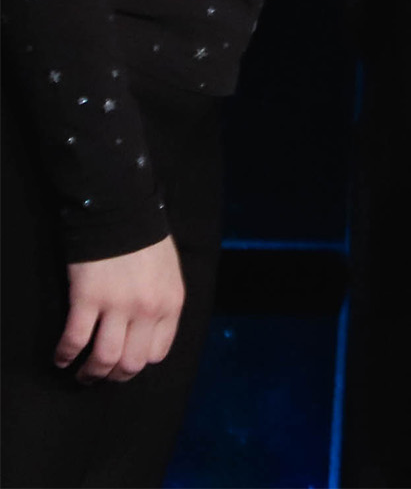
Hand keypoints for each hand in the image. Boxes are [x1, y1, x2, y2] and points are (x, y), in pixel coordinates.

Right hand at [59, 235, 183, 380]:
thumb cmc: (146, 242)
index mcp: (171, 303)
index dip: (140, 362)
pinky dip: (65, 355)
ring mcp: (118, 306)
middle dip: (115, 377)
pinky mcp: (88, 299)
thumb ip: (161, 304)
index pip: (158, 352)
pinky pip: (75, 339)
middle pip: (132, 362)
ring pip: (104, 358)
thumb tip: (147, 333)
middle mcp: (148, 310)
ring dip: (90, 373)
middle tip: (101, 376)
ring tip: (81, 375)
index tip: (126, 363)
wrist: (121, 212)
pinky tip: (61, 358)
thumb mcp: (169, 274)